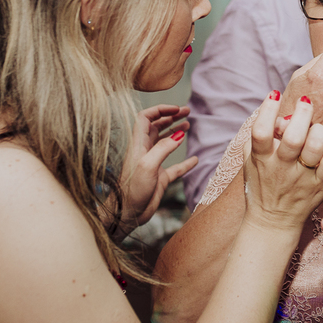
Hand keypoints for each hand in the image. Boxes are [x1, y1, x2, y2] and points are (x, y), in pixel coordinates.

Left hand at [118, 105, 196, 232]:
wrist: (127, 214)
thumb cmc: (132, 190)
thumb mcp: (148, 165)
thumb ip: (163, 148)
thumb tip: (179, 134)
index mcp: (138, 144)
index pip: (146, 118)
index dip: (160, 110)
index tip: (177, 109)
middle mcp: (145, 151)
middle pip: (157, 126)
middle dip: (171, 117)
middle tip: (187, 111)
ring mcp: (153, 163)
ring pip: (165, 142)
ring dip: (176, 132)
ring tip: (189, 125)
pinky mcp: (160, 177)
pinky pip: (175, 167)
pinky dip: (186, 162)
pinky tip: (195, 160)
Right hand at [243, 92, 322, 233]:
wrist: (273, 222)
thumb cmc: (263, 185)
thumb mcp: (252, 161)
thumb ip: (259, 137)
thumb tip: (271, 110)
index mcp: (261, 159)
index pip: (260, 132)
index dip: (267, 110)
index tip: (274, 94)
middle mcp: (281, 168)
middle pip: (292, 137)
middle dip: (301, 114)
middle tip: (305, 102)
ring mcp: (301, 178)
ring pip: (314, 148)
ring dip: (318, 131)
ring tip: (317, 126)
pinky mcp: (320, 185)